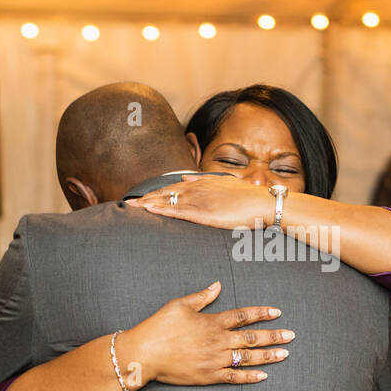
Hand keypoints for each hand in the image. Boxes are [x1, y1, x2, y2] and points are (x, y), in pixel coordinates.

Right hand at [116, 281, 293, 385]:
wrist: (145, 353)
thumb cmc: (160, 326)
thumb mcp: (180, 305)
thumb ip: (202, 296)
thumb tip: (218, 285)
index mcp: (212, 322)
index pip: (243, 316)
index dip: (261, 314)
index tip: (277, 312)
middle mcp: (218, 341)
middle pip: (252, 338)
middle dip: (274, 336)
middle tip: (292, 335)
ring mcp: (215, 360)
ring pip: (248, 358)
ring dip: (268, 356)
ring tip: (285, 354)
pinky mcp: (208, 376)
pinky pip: (234, 378)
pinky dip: (250, 377)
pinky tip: (264, 376)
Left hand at [128, 175, 274, 230]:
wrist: (262, 203)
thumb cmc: (248, 199)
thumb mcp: (224, 185)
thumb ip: (203, 181)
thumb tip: (185, 177)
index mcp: (202, 183)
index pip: (173, 187)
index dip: (156, 193)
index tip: (142, 197)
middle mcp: (197, 188)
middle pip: (164, 192)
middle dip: (145, 198)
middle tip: (127, 203)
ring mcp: (199, 200)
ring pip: (167, 201)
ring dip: (147, 205)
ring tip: (130, 208)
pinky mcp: (202, 213)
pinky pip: (176, 211)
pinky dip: (160, 210)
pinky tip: (147, 211)